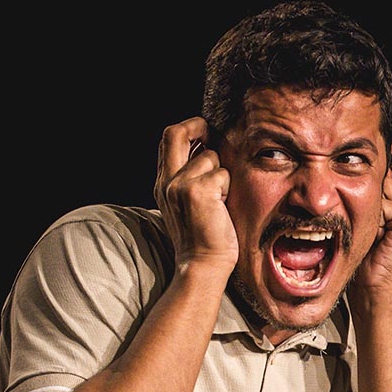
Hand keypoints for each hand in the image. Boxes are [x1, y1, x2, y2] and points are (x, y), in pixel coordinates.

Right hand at [154, 116, 238, 281]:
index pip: (168, 140)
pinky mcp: (198, 191)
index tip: (204, 137)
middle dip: (198, 126)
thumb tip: (206, 149)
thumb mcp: (185, 204)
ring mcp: (180, 185)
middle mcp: (167, 181)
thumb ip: (187, 177)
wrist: (203, 265)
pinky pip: (222, 173)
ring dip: (221, 173)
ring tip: (220, 198)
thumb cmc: (202, 238)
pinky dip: (228, 187)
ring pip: (210, 157)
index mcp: (163, 183)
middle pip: (176, 132)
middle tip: (212, 136)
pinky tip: (222, 207)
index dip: (188, 130)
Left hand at [355, 134, 391, 291]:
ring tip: (366, 219)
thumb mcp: (365, 215)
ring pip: (389, 184)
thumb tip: (357, 166)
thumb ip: (370, 192)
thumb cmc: (365, 253)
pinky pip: (385, 202)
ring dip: (371, 197)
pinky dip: (372, 214)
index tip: (378, 151)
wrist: (373, 284)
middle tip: (376, 163)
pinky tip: (371, 230)